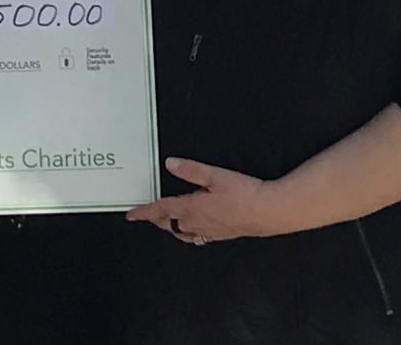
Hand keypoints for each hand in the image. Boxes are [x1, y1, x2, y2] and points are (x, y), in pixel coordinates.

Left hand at [125, 157, 284, 243]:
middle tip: (147, 215)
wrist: (268, 211)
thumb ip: (191, 170)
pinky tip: (194, 229)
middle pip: (169, 224)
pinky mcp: (221, 234)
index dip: (144, 211)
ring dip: (171, 227)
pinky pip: (198, 236)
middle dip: (156, 219)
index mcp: (192, 208)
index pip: (161, 210)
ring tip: (166, 222)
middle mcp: (198, 223)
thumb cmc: (245, 195)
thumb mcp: (215, 175)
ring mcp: (210, 231)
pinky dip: (189, 232)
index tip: (132, 214)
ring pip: (182, 233)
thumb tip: (172, 164)